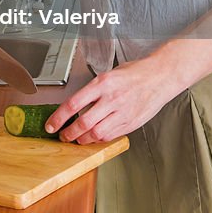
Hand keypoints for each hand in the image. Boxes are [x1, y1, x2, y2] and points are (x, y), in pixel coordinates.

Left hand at [44, 57, 181, 143]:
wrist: (160, 76)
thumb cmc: (135, 73)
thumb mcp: (109, 74)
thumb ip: (94, 89)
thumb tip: (76, 104)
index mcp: (102, 83)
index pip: (73, 103)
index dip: (58, 118)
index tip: (51, 125)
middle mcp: (111, 98)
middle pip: (83, 122)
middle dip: (68, 133)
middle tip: (63, 136)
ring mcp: (122, 112)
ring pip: (96, 133)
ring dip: (83, 139)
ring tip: (77, 138)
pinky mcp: (130, 123)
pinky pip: (110, 136)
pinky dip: (98, 139)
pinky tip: (94, 136)